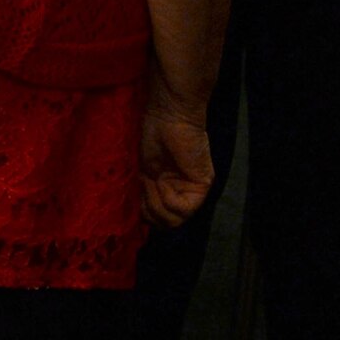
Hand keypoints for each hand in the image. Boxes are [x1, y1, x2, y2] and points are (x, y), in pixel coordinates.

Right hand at [140, 106, 214, 227]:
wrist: (167, 117)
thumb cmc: (154, 135)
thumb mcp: (145, 171)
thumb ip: (147, 193)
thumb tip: (142, 216)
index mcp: (171, 190)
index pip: (161, 219)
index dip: (146, 213)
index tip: (137, 195)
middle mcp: (184, 193)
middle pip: (168, 224)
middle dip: (150, 211)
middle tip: (144, 188)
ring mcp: (194, 191)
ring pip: (176, 220)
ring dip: (157, 204)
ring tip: (152, 183)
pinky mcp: (202, 186)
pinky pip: (183, 208)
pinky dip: (168, 199)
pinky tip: (162, 182)